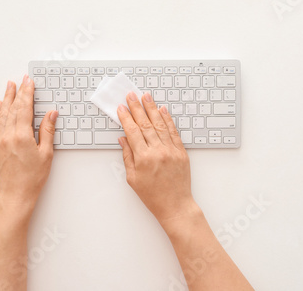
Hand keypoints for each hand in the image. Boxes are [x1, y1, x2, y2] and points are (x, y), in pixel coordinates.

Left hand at [0, 75, 57, 210]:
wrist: (15, 194)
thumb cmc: (32, 178)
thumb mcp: (46, 154)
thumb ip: (48, 132)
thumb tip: (51, 115)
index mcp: (22, 136)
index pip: (25, 108)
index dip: (27, 93)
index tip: (29, 82)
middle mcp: (8, 135)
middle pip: (13, 108)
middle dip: (17, 92)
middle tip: (20, 80)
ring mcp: (0, 140)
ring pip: (2, 114)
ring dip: (6, 99)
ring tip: (8, 87)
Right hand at [117, 92, 199, 223]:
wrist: (175, 205)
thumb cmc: (153, 196)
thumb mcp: (133, 179)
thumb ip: (128, 156)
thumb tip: (123, 139)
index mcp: (144, 158)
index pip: (132, 131)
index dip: (126, 118)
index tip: (121, 108)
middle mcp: (158, 151)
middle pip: (145, 124)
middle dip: (137, 108)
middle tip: (131, 95)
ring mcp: (171, 150)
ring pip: (160, 124)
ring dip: (152, 108)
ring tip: (146, 96)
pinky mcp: (181, 152)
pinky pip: (173, 132)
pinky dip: (168, 120)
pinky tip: (163, 110)